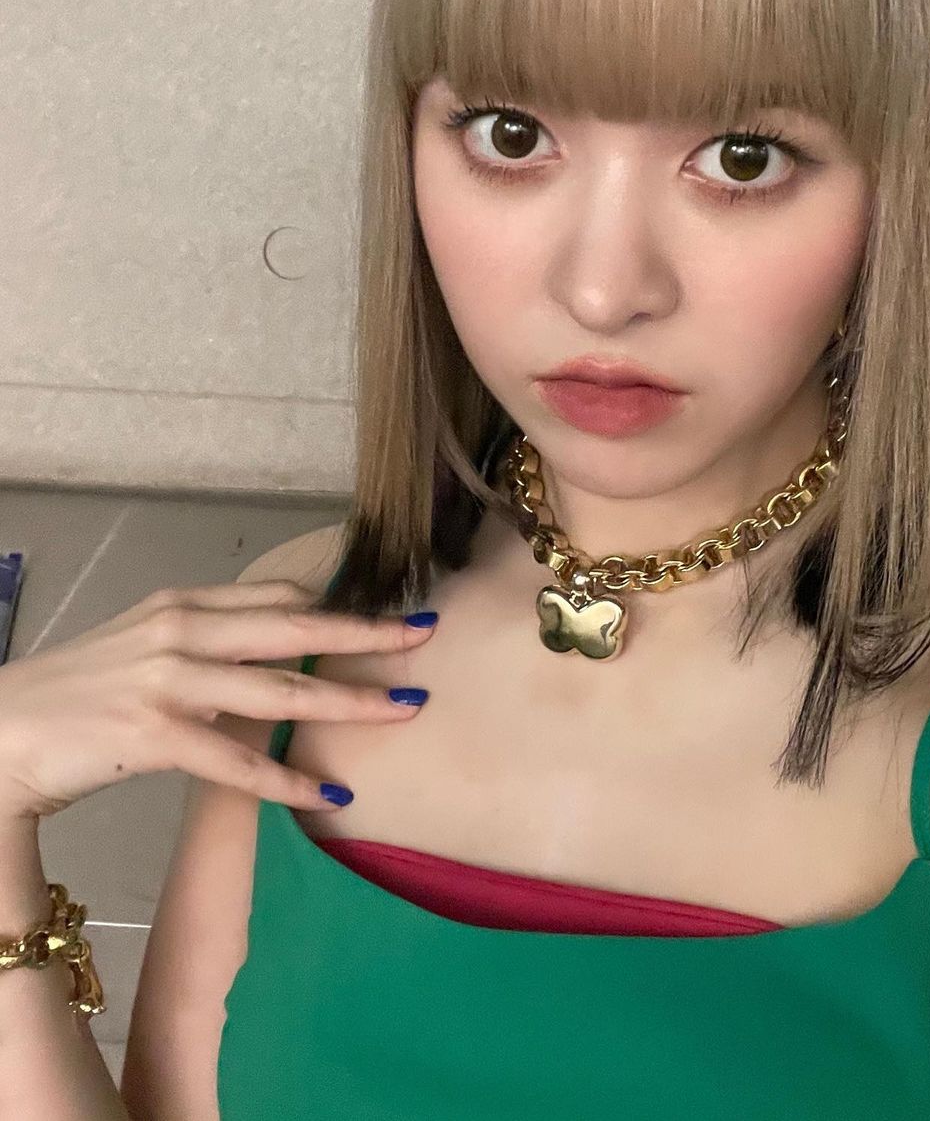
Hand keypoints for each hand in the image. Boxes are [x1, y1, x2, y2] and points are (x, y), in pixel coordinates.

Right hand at [0, 580, 436, 821]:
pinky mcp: (151, 734)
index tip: (386, 614)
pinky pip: (236, 761)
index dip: (338, 606)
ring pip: (279, 689)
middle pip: (294, 627)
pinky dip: (286, 781)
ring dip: (348, 704)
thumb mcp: (146, 643)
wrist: (1, 732)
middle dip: (365, 634)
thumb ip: (209, 639)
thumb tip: (271, 647)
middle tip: (423, 635)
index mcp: (184, 604)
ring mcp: (167, 681)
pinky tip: (329, 795)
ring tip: (404, 711)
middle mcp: (182, 631)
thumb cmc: (78, 690)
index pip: (278, 597)